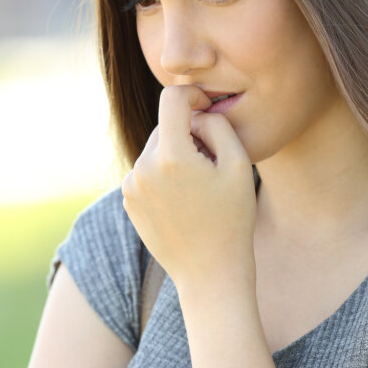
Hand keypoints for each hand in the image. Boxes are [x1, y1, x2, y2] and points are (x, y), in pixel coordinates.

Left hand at [121, 85, 256, 291]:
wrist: (210, 273)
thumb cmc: (232, 219)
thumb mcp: (238, 164)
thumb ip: (216, 125)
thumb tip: (194, 113)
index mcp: (170, 156)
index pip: (172, 99)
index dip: (192, 94)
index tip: (207, 104)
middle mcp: (142, 168)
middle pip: (166, 126)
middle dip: (189, 134)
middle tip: (213, 162)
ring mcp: (131, 186)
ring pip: (156, 149)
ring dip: (177, 155)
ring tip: (200, 187)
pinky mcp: (128, 200)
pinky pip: (147, 171)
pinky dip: (165, 174)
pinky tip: (185, 201)